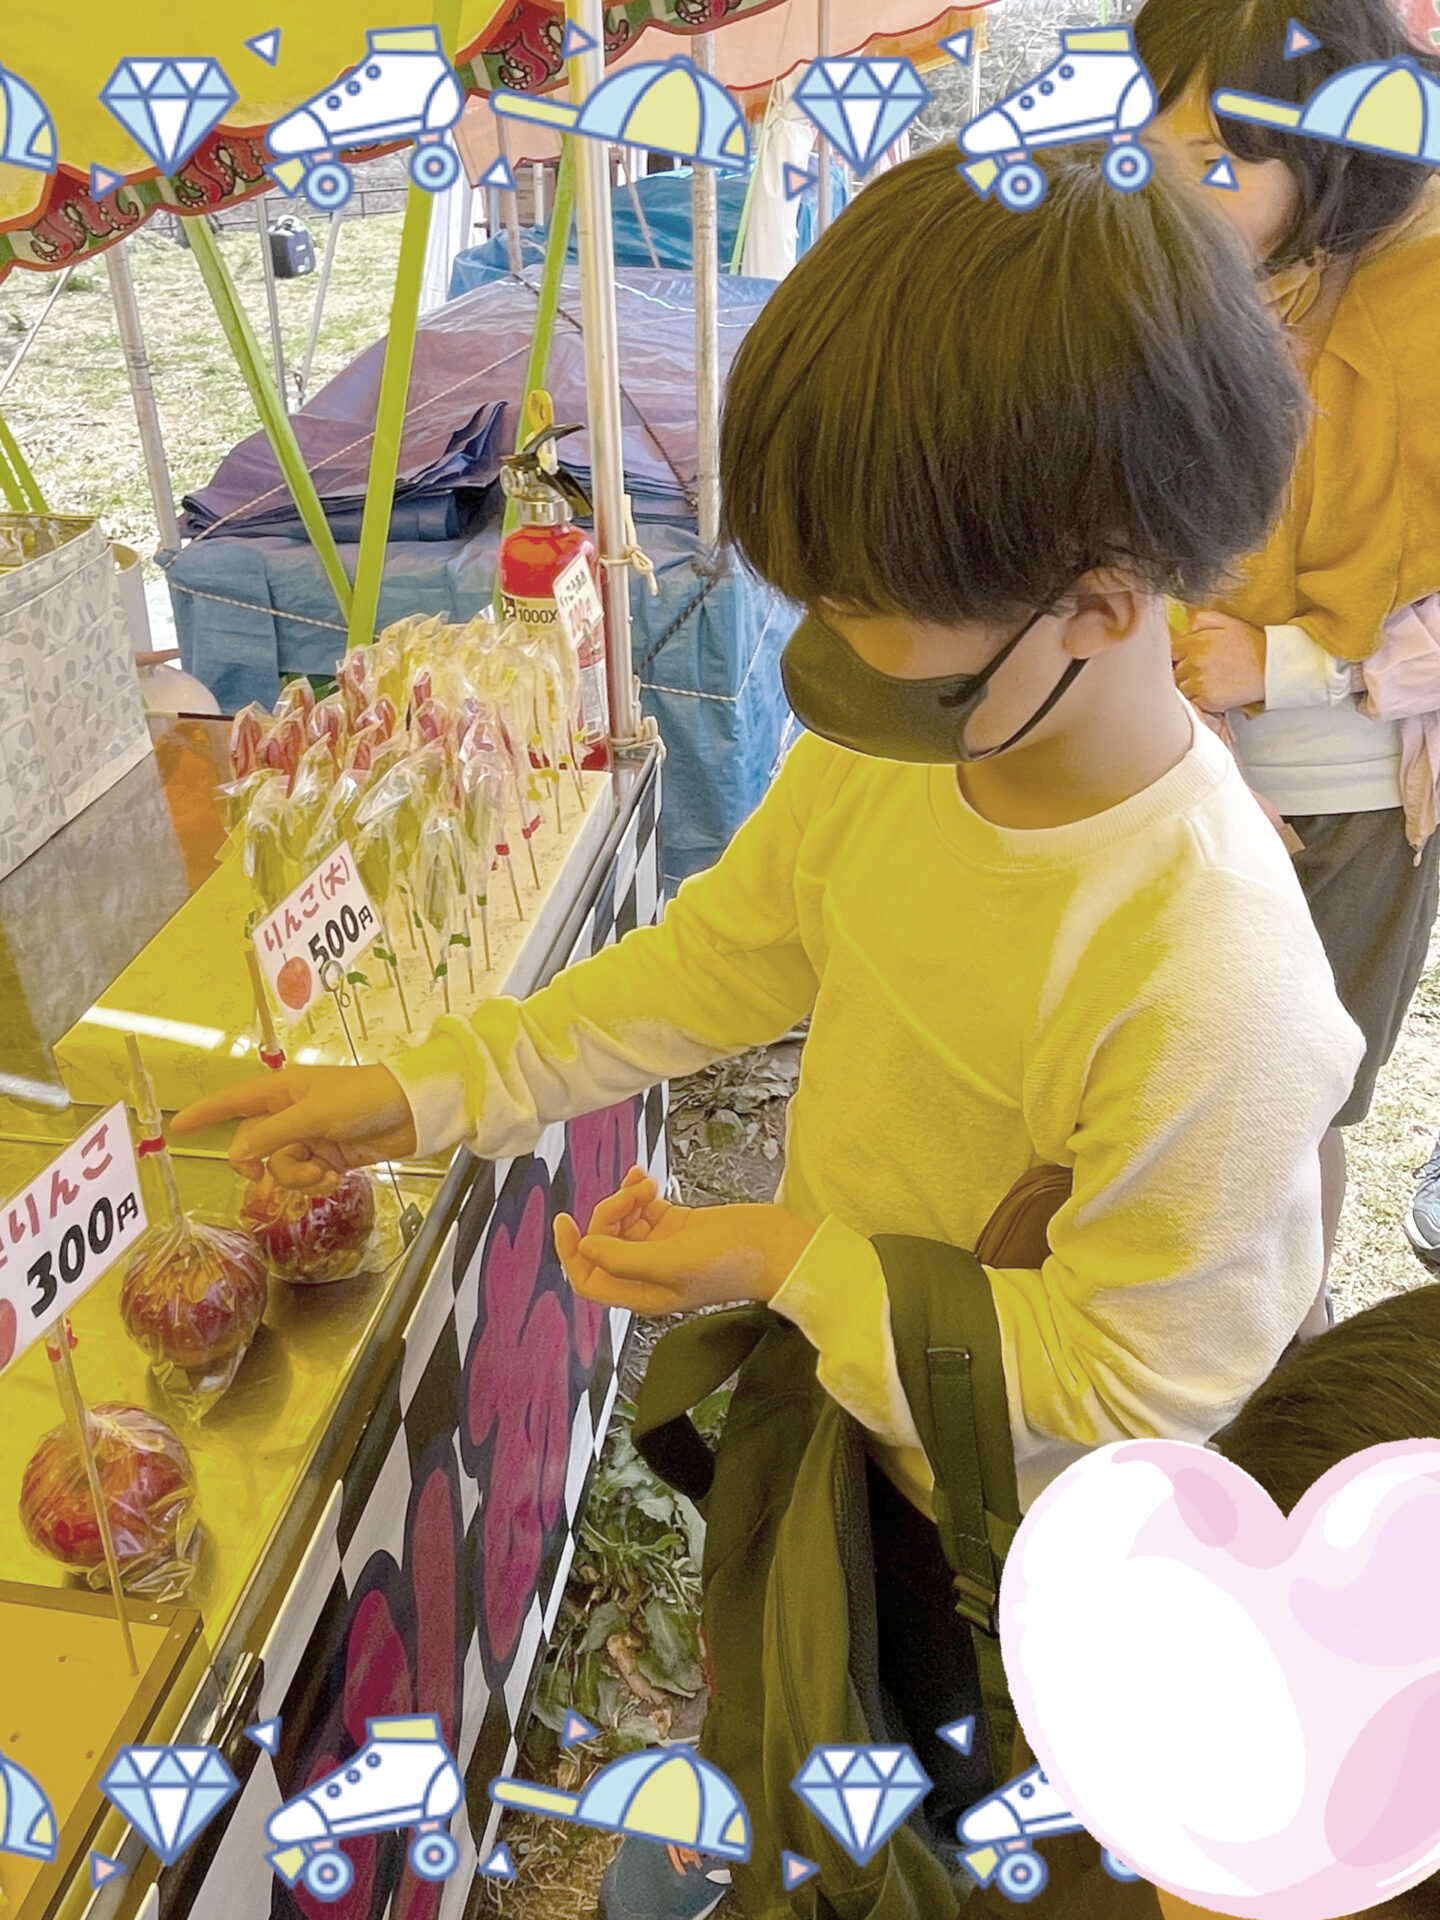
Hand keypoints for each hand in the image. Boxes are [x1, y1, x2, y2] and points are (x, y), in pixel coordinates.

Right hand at [172, 1065, 417, 1190]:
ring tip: (323, 1172)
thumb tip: (237, 1156)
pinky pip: (306, 1176)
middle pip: (254, 1143)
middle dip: (262, 1162)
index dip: (207, 1113)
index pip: (234, 1101)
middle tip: (265, 1174)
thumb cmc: (363, 1099)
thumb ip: (271, 1136)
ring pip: (280, 1165)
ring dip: (296, 1176)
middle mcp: (292, 1112)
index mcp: (282, 1091)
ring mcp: (311, 1136)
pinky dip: (315, 1182)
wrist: (412, 1113)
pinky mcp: (330, 1156)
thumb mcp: (312, 1115)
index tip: (178, 1126)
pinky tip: (334, 1177)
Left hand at [553, 1167, 814, 1315]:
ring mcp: (662, 1249)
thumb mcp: (672, 1261)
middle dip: (610, 1213)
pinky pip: (643, 1207)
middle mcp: (647, 1274)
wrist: (775, 1246)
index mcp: (642, 1293)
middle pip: (604, 1243)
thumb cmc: (730, 1262)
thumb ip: (624, 1258)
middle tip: (634, 1194)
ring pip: (623, 1222)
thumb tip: (585, 1247)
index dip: (570, 1253)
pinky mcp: (677, 1226)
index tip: (565, 1220)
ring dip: (626, 1198)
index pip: (589, 1280)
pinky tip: (645, 1176)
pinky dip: (638, 1191)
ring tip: (648, 1184)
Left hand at [1172, 611, 1266, 712]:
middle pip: (1174, 671)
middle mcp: (1194, 663)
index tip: (1186, 658)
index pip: (1171, 651)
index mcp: (1196, 643)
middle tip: (1201, 670)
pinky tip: (1213, 692)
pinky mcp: (1208, 702)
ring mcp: (1199, 684)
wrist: (1273, 668)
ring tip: (1209, 681)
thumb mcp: (1227, 621)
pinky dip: (1199, 700)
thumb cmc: (1251, 644)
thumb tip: (1184, 628)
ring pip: (1181, 688)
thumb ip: (1201, 620)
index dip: (1178, 656)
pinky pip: (1193, 703)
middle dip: (1183, 671)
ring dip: (1190, 686)